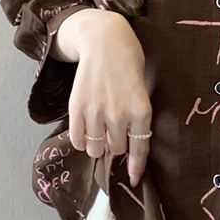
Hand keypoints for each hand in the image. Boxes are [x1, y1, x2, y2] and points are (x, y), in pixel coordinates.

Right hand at [66, 10, 152, 187]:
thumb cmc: (129, 62)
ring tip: (98, 130)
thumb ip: (136, 118)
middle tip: (113, 132)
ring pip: (94, 148)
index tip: (132, 179)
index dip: (135, 168)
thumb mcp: (142, 90)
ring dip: (97, 144)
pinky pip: (76, 138)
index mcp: (141, 111)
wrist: (104, 39)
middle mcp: (119, 115)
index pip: (139, 149)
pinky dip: (80, 140)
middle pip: (114, 149)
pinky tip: (84, 131)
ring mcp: (96, 111)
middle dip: (115, 145)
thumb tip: (129, 146)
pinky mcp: (77, 107)